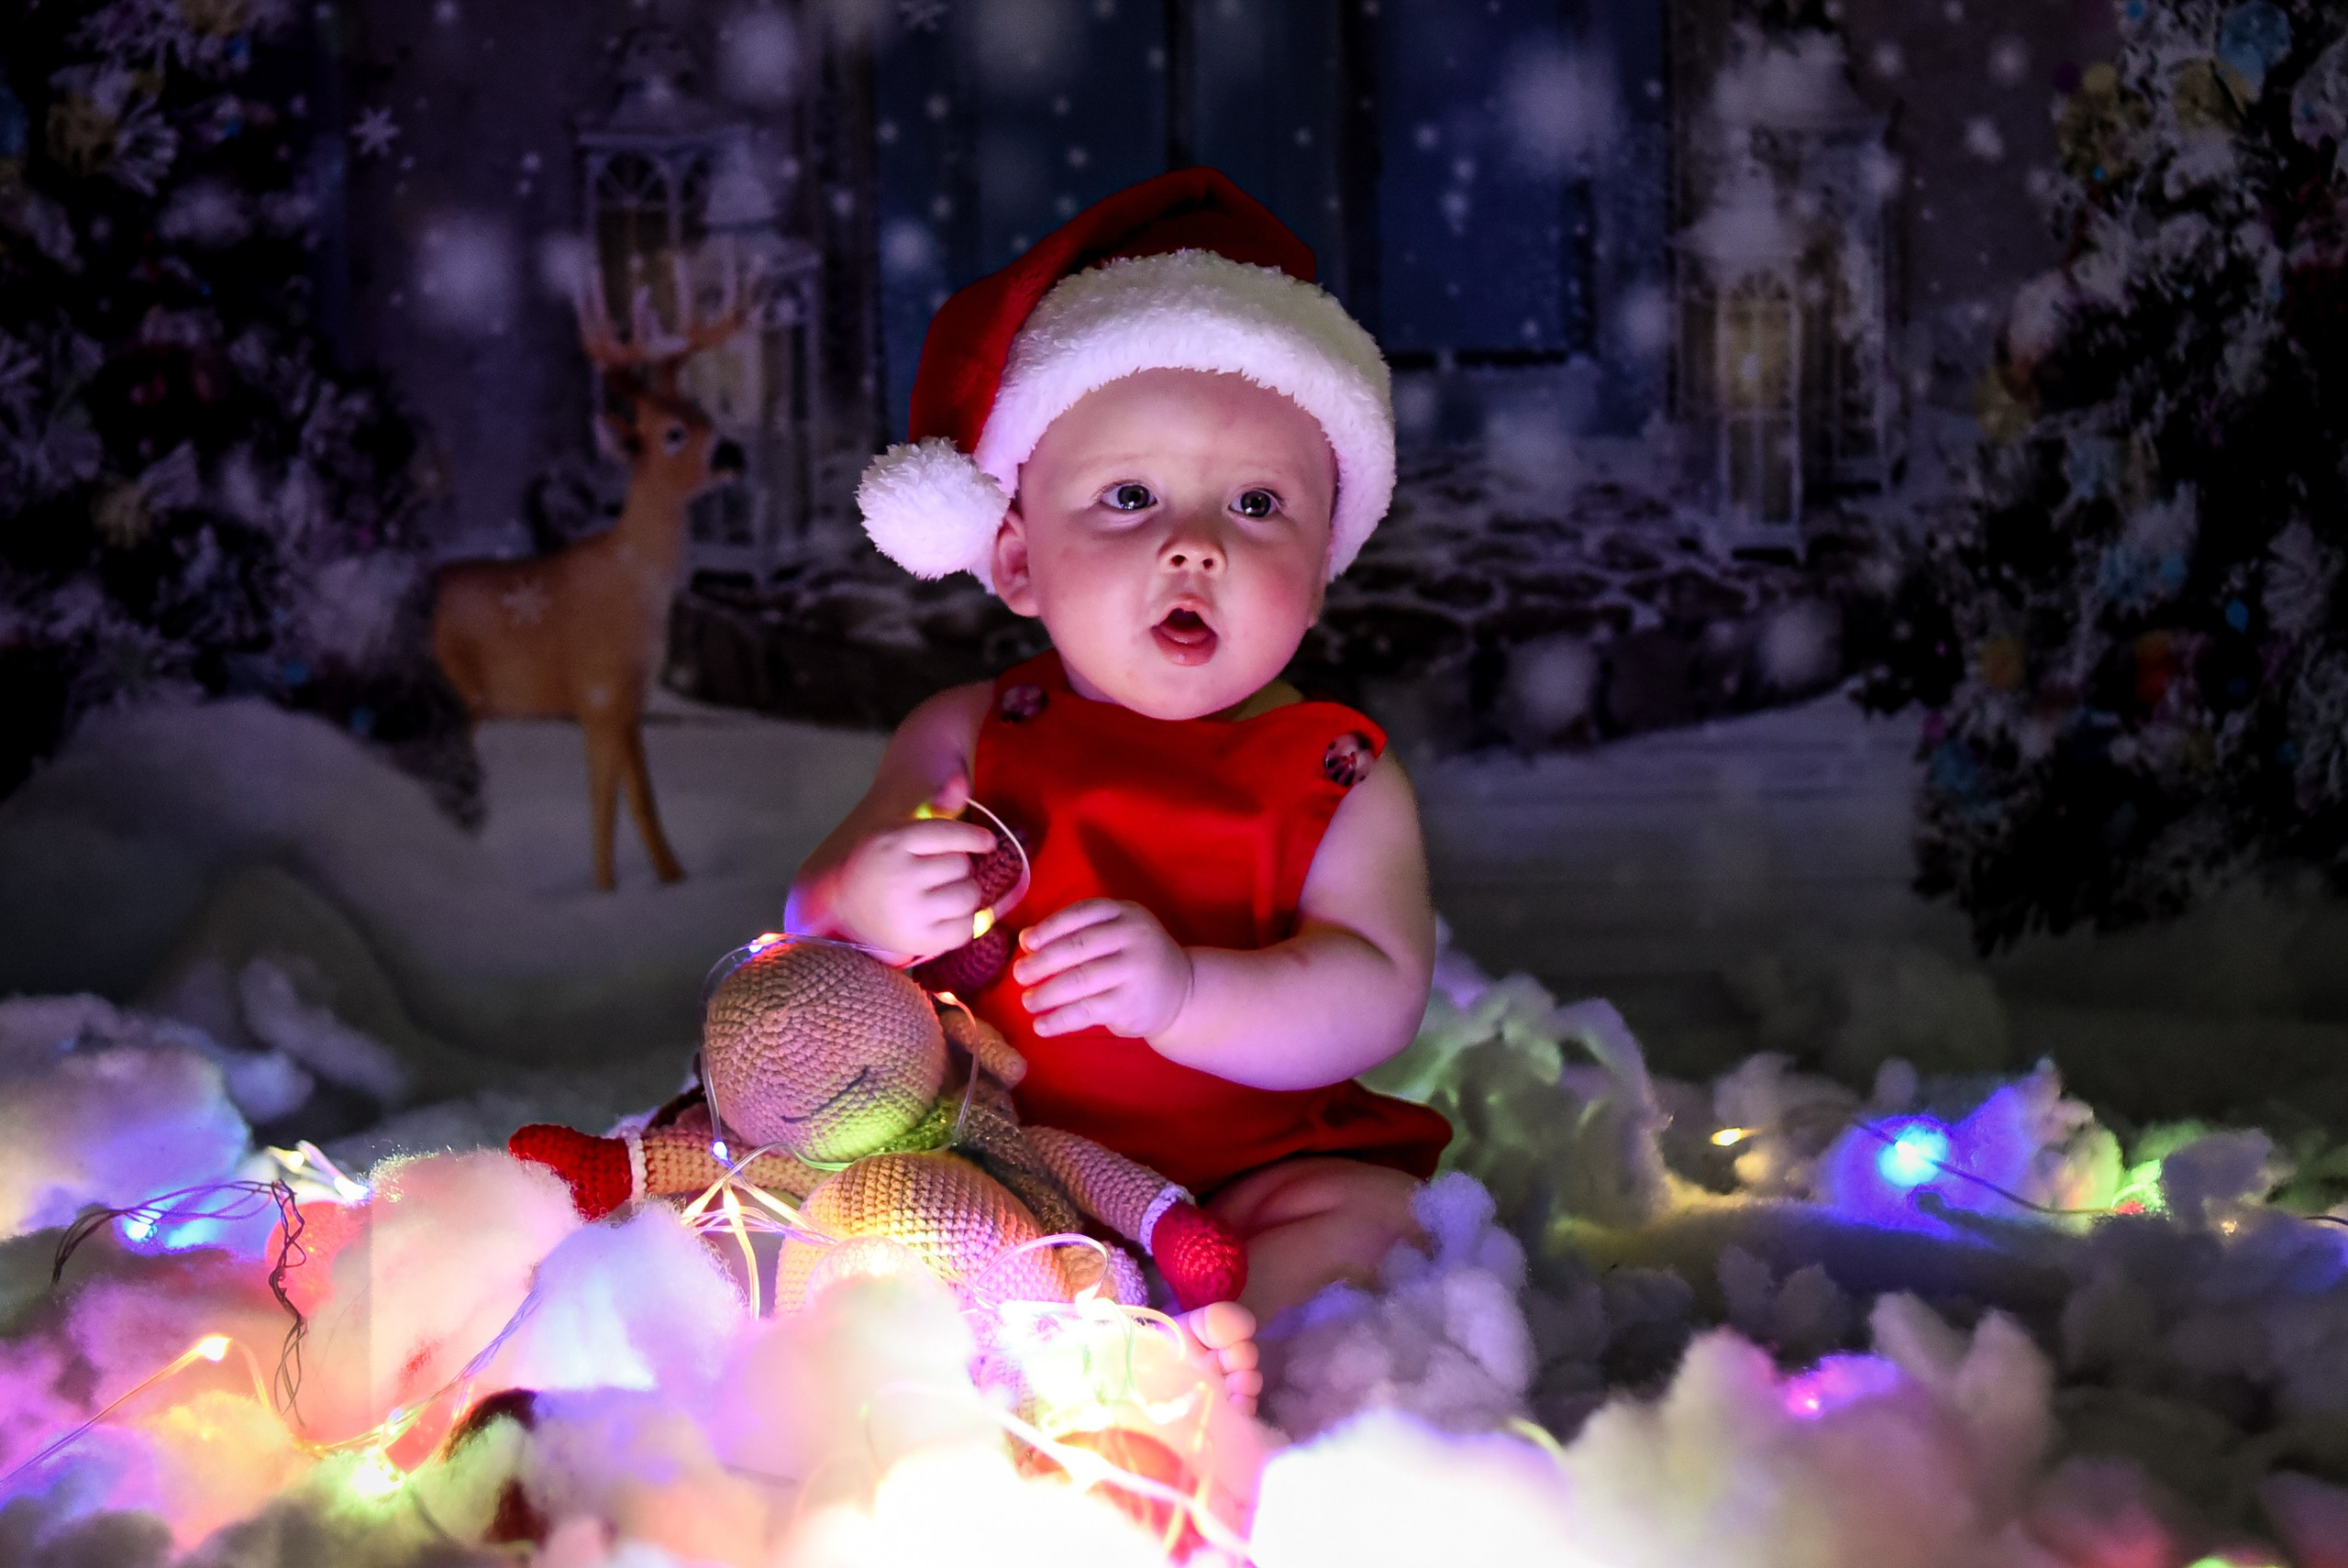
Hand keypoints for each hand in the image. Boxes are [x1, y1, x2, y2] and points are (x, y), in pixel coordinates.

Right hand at [830, 776, 997, 959]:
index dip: (976, 837)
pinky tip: (946, 916)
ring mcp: (907, 911)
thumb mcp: (900, 830)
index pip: (950, 835)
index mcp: (892, 842)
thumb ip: (935, 806)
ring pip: (968, 896)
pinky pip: (964, 929)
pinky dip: (963, 923)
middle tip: (942, 873)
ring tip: (946, 893)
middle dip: (959, 867)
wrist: (843, 909)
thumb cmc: (881, 864)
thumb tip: (960, 781)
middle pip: (961, 866)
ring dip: (965, 893)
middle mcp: (898, 876)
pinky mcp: (916, 941)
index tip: (987, 842)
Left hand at [1012, 900, 1193, 1039]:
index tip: (1026, 942)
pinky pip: (1087, 1010)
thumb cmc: (1135, 959)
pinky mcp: (1131, 1002)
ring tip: (1027, 1002)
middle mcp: (1132, 936)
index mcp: (1124, 913)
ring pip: (1079, 980)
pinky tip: (1042, 1025)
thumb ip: (1079, 932)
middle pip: (1077, 947)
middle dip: (1042, 962)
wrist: (1182, 990)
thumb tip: (1026, 940)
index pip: (1081, 914)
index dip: (1049, 927)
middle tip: (1019, 975)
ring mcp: (1134, 970)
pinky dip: (1060, 1019)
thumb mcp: (1118, 932)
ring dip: (1047, 993)